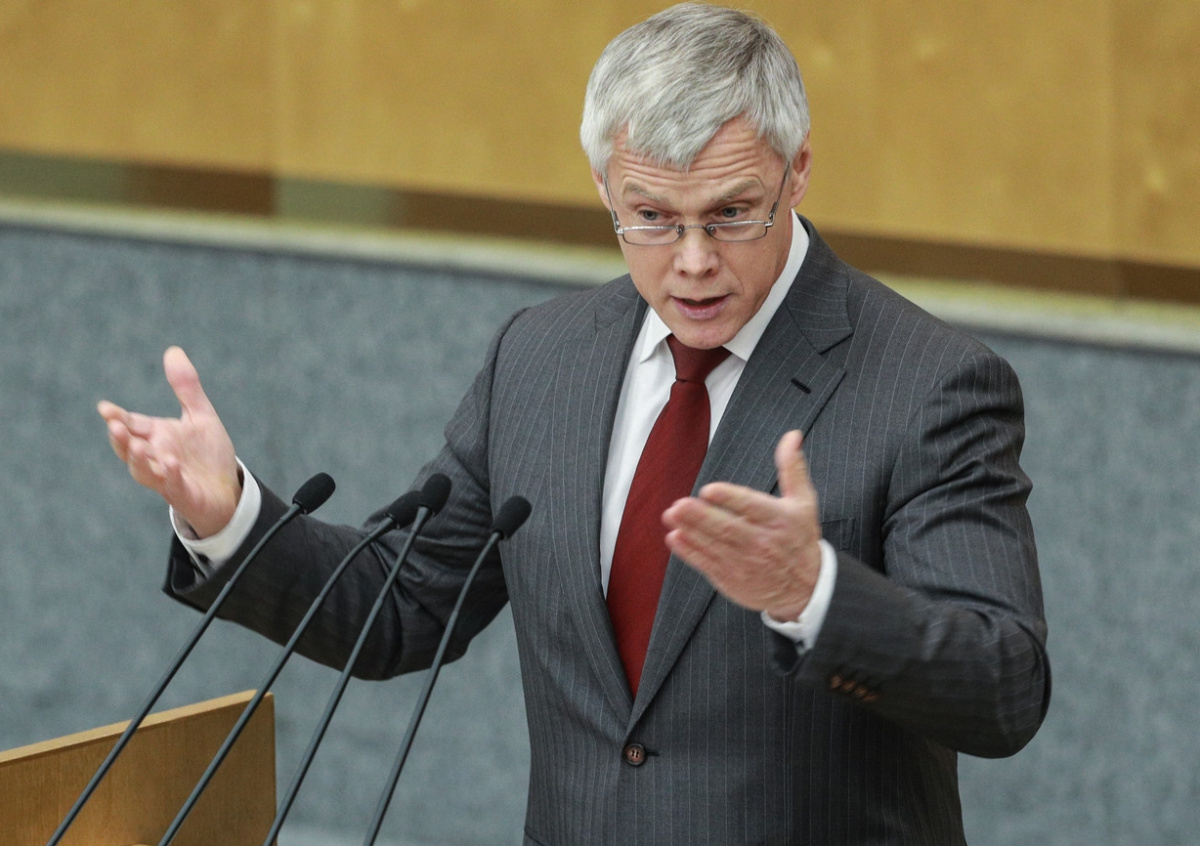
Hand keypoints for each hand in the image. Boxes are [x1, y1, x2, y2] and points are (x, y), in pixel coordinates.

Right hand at [97, 346, 240, 537]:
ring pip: (144, 471)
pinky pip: (173, 486)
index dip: (117, 417)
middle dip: (120, 438)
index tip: (104, 408)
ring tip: (136, 446)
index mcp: (156, 436)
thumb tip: (173, 350)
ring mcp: (167, 477)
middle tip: (113, 425)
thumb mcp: (200, 415)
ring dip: (138, 459)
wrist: (227, 489)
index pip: (131, 424)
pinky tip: (171, 465)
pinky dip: (170, 476)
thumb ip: (186, 387)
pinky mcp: (183, 493)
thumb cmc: (207, 454)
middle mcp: (155, 456)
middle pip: (130, 448)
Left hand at [662, 430, 821, 621]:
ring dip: (691, 531)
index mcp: (779, 521)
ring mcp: (746, 564)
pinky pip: (708, 565)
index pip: (752, 508)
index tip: (709, 490)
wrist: (806, 588)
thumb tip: (792, 435)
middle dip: (702, 517)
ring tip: (671, 515)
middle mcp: (763, 543)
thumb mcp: (804, 502)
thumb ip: (792, 468)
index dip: (730, 499)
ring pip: (715, 546)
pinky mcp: (733, 580)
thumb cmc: (799, 537)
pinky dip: (690, 553)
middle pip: (729, 529)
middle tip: (679, 504)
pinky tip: (675, 538)